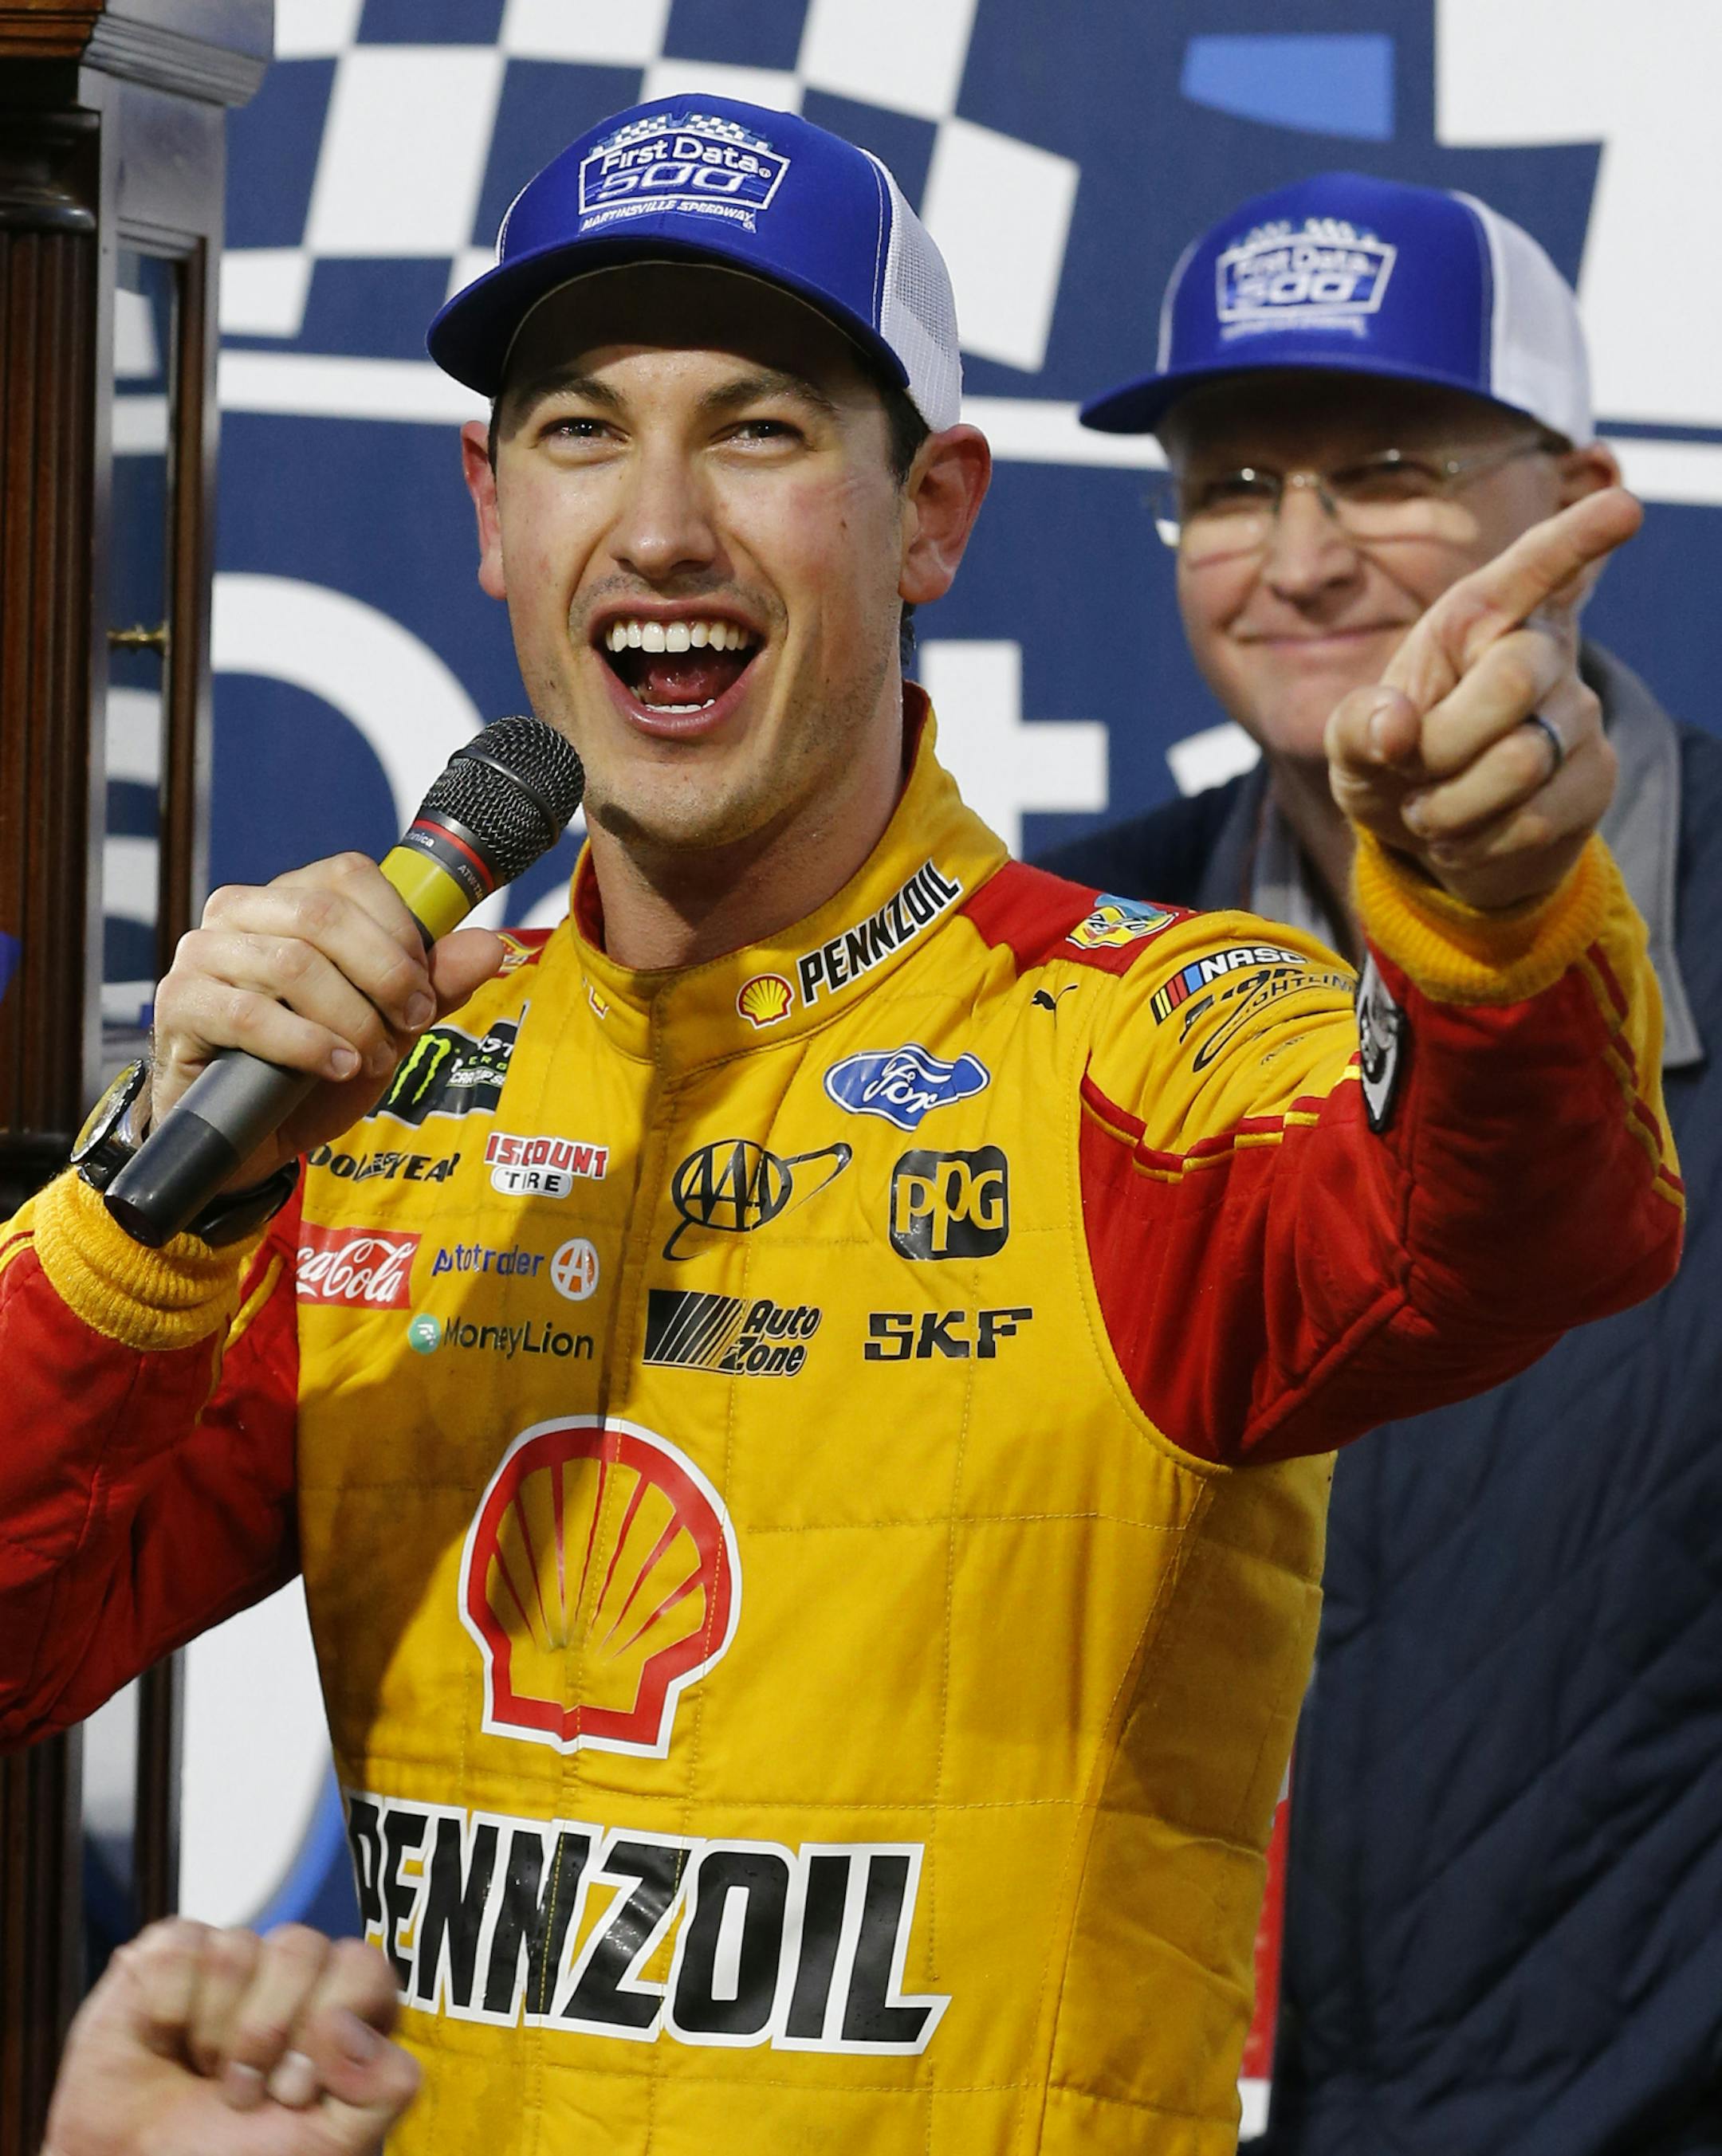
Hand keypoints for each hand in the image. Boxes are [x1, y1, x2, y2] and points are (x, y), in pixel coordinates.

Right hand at [43, 1918, 418, 2155]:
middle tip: (244, 2091)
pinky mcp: (171, 1957)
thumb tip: (348, 2022)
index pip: (363, 1967)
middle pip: (300, 1947)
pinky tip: (165, 2045)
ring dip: (213, 2033)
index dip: (327, 2027)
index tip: (295, 2091)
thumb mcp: (335, 2142)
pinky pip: (180, 1947)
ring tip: (204, 2074)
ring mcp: (234, 1960)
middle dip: (265, 2033)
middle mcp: (294, 1976)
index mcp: (344, 2009)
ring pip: (237, 1947)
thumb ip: (384, 2085)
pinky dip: (168, 2011)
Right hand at [149, 853, 504, 1187]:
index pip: (348, 875)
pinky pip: (247, 1013)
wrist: (251, 1136)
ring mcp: (202, 954)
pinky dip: (306, 1044)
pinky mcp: (179, 1005)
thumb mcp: (389, 1026)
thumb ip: (436, 985)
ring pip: (292, 963)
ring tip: (371, 1058)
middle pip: (324, 913)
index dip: (399, 929)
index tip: (423, 986)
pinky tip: (334, 1067)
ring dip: (350, 1017)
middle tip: (412, 1023)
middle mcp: (240, 913)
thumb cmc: (316, 1069)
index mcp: (290, 899)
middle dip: (385, 974)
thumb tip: (492, 946)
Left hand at [1326, 486, 1643, 909]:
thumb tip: (1397, 727)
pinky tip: (1462, 835)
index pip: (1530, 567)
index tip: (1626, 506)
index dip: (1575, 537)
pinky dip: (1477, 841)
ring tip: (1429, 810)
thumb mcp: (1351, 745)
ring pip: (1523, 760)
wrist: (1433, 838)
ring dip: (1451, 805)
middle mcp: (1537, 653)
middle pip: (1513, 679)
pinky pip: (1536, 816)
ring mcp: (1576, 713)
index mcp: (1472, 621)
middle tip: (1409, 772)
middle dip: (1442, 743)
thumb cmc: (1392, 766)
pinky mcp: (1594, 775)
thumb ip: (1357, 725)